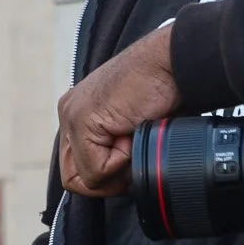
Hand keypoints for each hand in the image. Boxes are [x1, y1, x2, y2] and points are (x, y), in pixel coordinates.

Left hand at [57, 23, 179, 197]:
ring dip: (117, 170)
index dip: (106, 179)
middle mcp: (70, 115)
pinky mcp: (81, 120)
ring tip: (134, 139)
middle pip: (75, 179)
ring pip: (84, 178)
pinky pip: (96, 170)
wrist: (173, 62)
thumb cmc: (165, 91)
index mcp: (79, 115)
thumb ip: (118, 148)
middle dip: (108, 180)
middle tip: (133, 156)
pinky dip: (123, 161)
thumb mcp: (137, 127)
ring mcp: (72, 116)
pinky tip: (135, 131)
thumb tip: (116, 182)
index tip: (131, 163)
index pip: (77, 170)